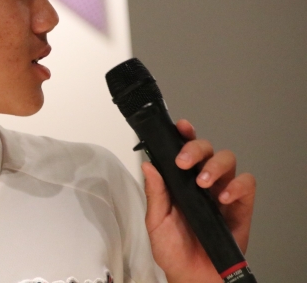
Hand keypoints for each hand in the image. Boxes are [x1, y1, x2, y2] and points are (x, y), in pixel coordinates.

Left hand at [142, 119, 255, 282]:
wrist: (192, 276)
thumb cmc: (173, 251)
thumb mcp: (156, 221)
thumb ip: (155, 193)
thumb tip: (149, 165)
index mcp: (180, 182)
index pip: (184, 151)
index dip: (183, 135)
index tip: (179, 127)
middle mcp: (202, 183)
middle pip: (207, 149)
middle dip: (196, 148)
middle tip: (184, 162)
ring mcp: (222, 193)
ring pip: (227, 160)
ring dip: (215, 165)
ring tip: (203, 183)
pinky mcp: (240, 207)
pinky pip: (246, 184)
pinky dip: (237, 185)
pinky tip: (223, 196)